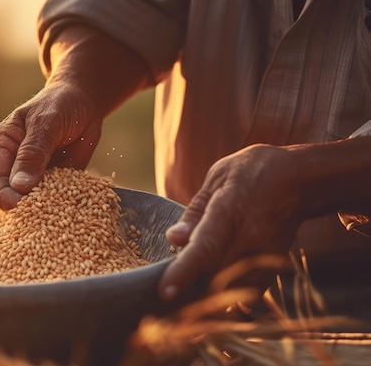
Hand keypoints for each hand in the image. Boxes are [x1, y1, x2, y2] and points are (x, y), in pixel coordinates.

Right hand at [0, 83, 103, 209]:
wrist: (84, 101)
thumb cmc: (59, 104)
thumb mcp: (46, 123)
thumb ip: (33, 152)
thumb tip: (19, 186)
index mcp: (1, 148)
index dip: (3, 198)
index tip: (23, 204)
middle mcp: (13, 166)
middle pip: (8, 199)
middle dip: (24, 209)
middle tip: (46, 214)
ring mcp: (35, 176)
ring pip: (32, 205)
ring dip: (45, 212)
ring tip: (62, 213)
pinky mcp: (56, 183)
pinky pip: (55, 202)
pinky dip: (63, 207)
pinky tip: (75, 207)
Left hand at [158, 144, 304, 299]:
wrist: (301, 179)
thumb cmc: (254, 172)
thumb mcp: (218, 178)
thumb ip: (194, 212)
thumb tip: (173, 238)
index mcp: (230, 209)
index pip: (205, 248)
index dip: (184, 271)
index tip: (165, 291)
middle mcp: (251, 237)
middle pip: (216, 277)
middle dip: (188, 289)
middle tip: (167, 291)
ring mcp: (266, 255)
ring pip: (232, 290)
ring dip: (207, 293)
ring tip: (186, 289)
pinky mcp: (274, 267)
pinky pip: (247, 290)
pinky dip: (227, 293)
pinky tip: (211, 284)